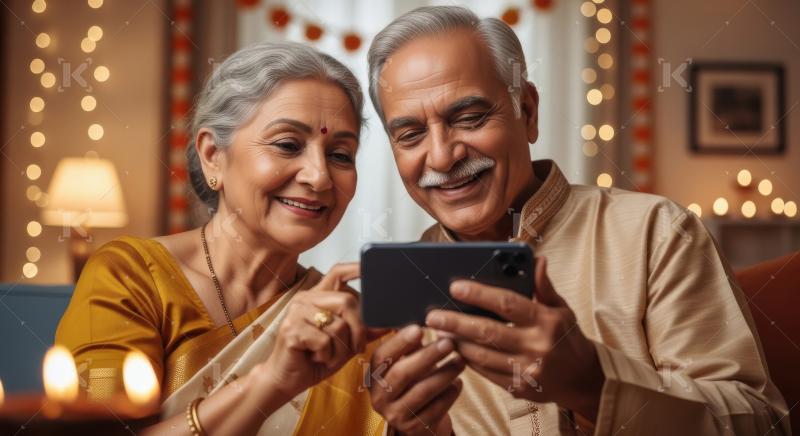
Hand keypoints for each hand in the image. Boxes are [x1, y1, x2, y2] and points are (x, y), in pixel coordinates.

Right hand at [261, 263, 366, 400]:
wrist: (286, 381)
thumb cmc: (314, 360)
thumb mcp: (345, 344)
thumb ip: (364, 331)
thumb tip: (387, 323)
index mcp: (318, 297)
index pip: (338, 273)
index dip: (356, 268)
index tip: (370, 267)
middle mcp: (306, 299)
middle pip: (347, 301)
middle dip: (359, 328)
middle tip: (357, 347)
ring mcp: (296, 312)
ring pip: (338, 324)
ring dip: (341, 349)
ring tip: (328, 356)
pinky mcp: (291, 329)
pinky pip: (325, 341)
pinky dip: (327, 356)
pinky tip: (315, 358)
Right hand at [369, 325, 463, 434]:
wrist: (419, 419)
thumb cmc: (414, 381)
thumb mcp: (407, 362)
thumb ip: (410, 344)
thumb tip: (423, 316)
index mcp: (374, 375)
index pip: (382, 356)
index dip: (400, 342)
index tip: (419, 328)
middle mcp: (380, 396)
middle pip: (402, 374)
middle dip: (427, 356)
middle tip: (449, 343)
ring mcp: (396, 415)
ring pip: (421, 392)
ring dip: (444, 374)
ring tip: (461, 360)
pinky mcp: (413, 429)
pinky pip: (435, 409)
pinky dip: (449, 394)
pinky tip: (458, 383)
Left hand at [425, 257, 604, 420]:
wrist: (581, 378)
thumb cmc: (566, 336)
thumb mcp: (561, 308)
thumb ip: (543, 286)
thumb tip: (536, 259)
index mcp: (546, 321)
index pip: (508, 304)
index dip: (479, 295)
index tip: (455, 287)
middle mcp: (537, 346)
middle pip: (489, 332)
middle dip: (457, 323)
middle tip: (432, 316)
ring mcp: (527, 370)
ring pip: (483, 355)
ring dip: (457, 343)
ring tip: (438, 332)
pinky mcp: (518, 388)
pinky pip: (486, 372)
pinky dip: (468, 360)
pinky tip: (455, 349)